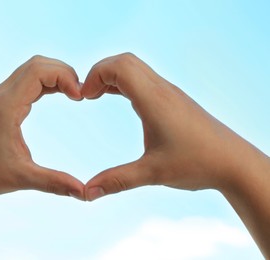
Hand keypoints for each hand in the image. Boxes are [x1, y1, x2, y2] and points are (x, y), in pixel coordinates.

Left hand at [0, 55, 84, 198]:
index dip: (64, 77)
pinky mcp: (2, 101)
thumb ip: (54, 183)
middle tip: (80, 94)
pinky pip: (28, 80)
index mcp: (7, 106)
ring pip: (32, 69)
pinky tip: (59, 95)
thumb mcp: (21, 178)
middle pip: (37, 64)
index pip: (38, 71)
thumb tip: (84, 192)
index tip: (80, 97)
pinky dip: (47, 82)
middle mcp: (2, 94)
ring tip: (73, 93)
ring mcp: (1, 96)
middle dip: (64, 73)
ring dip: (55, 75)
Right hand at [82, 53, 264, 200]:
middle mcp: (162, 90)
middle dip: (100, 72)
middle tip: (87, 95)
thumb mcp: (152, 174)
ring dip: (113, 76)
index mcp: (154, 100)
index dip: (95, 75)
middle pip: (125, 61)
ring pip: (136, 68)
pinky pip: (144, 79)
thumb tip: (86, 193)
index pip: (119, 67)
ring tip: (97, 96)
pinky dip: (125, 83)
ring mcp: (170, 93)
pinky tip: (119, 99)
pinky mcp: (174, 100)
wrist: (234, 162)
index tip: (83, 97)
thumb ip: (116, 181)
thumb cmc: (197, 164)